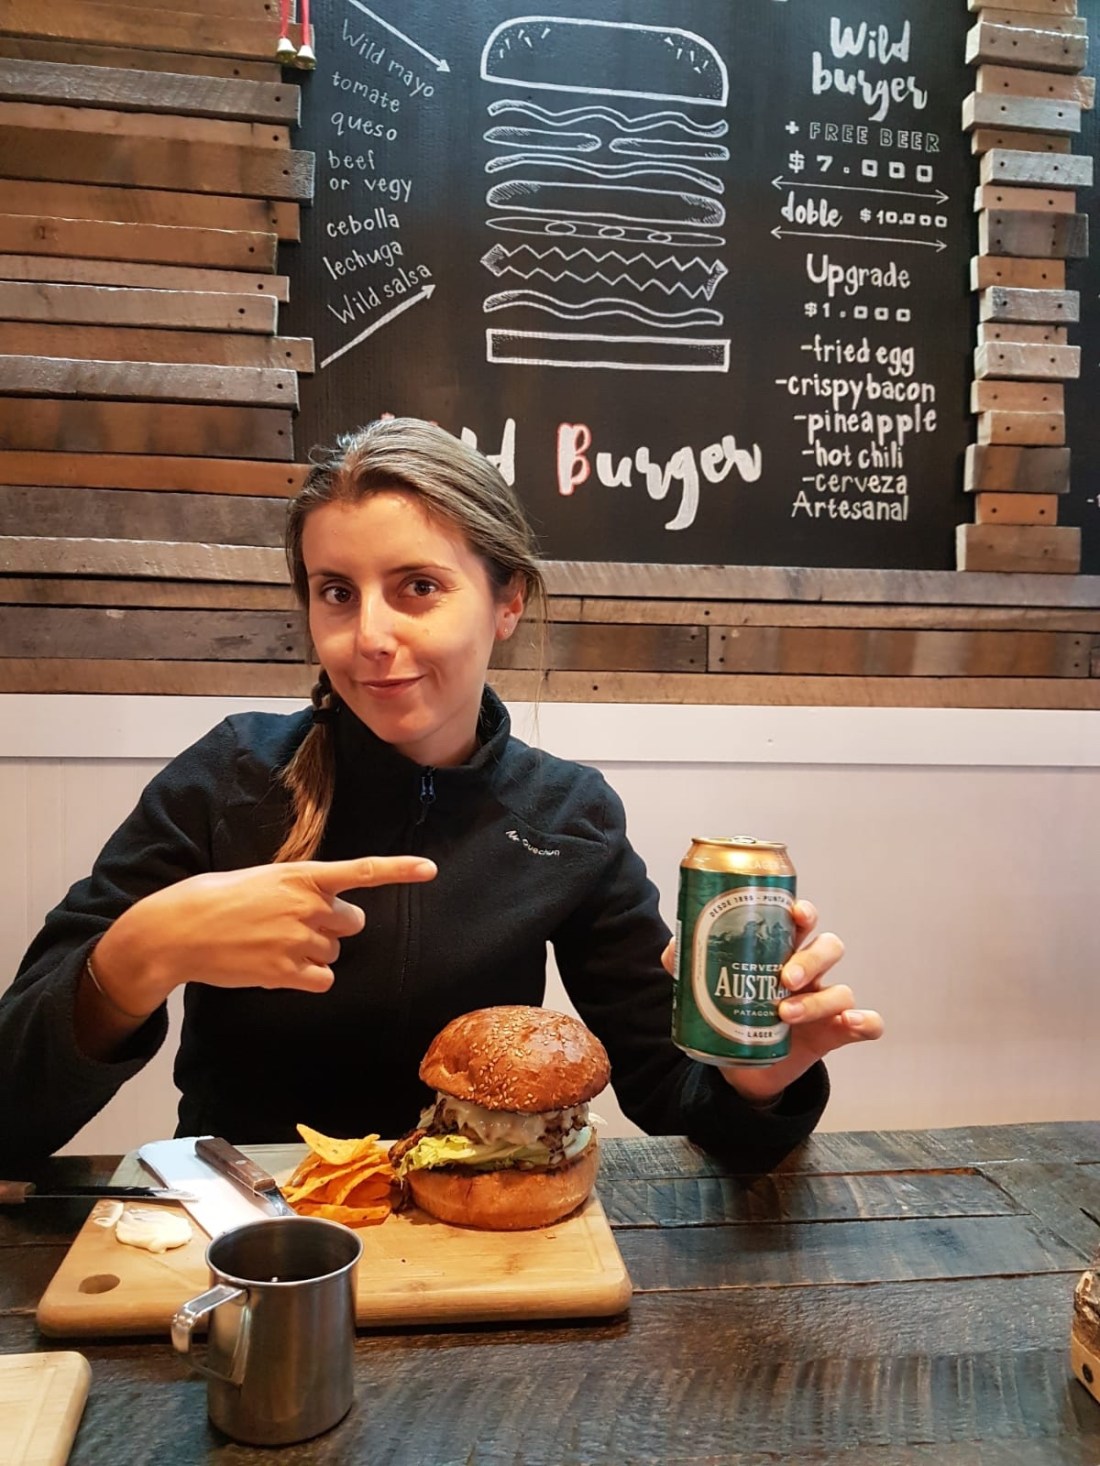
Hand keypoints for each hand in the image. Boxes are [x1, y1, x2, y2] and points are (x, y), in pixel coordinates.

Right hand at [92, 855, 437, 1016]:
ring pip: (334, 953)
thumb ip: (300, 889)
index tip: (430, 869)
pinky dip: (307, 978)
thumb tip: (326, 911)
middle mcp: (307, 905)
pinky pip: (323, 979)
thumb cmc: (216, 899)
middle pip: (352, 923)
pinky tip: (277, 967)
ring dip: (313, 953)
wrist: (178, 929)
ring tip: (272, 944)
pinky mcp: (287, 970)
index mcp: (301, 875)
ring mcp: (299, 939)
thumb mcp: (263, 878)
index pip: (361, 871)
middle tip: (292, 925)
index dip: (399, 870)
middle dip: (331, 926)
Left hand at [661, 899, 882, 1103]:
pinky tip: (850, 1024)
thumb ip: (687, 963)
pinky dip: (865, 1022)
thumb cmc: (730, 1012)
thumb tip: (675, 949)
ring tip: (786, 1013)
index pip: (801, 920)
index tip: (794, 914)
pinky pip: (866, 1024)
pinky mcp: (834, 1034)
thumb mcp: (704, 986)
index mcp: (781, 950)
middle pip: (828, 947)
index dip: (804, 912)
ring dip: (819, 1000)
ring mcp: (824, 1003)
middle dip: (811, 958)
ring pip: (842, 988)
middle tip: (784, 977)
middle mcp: (808, 972)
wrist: (739, 1065)